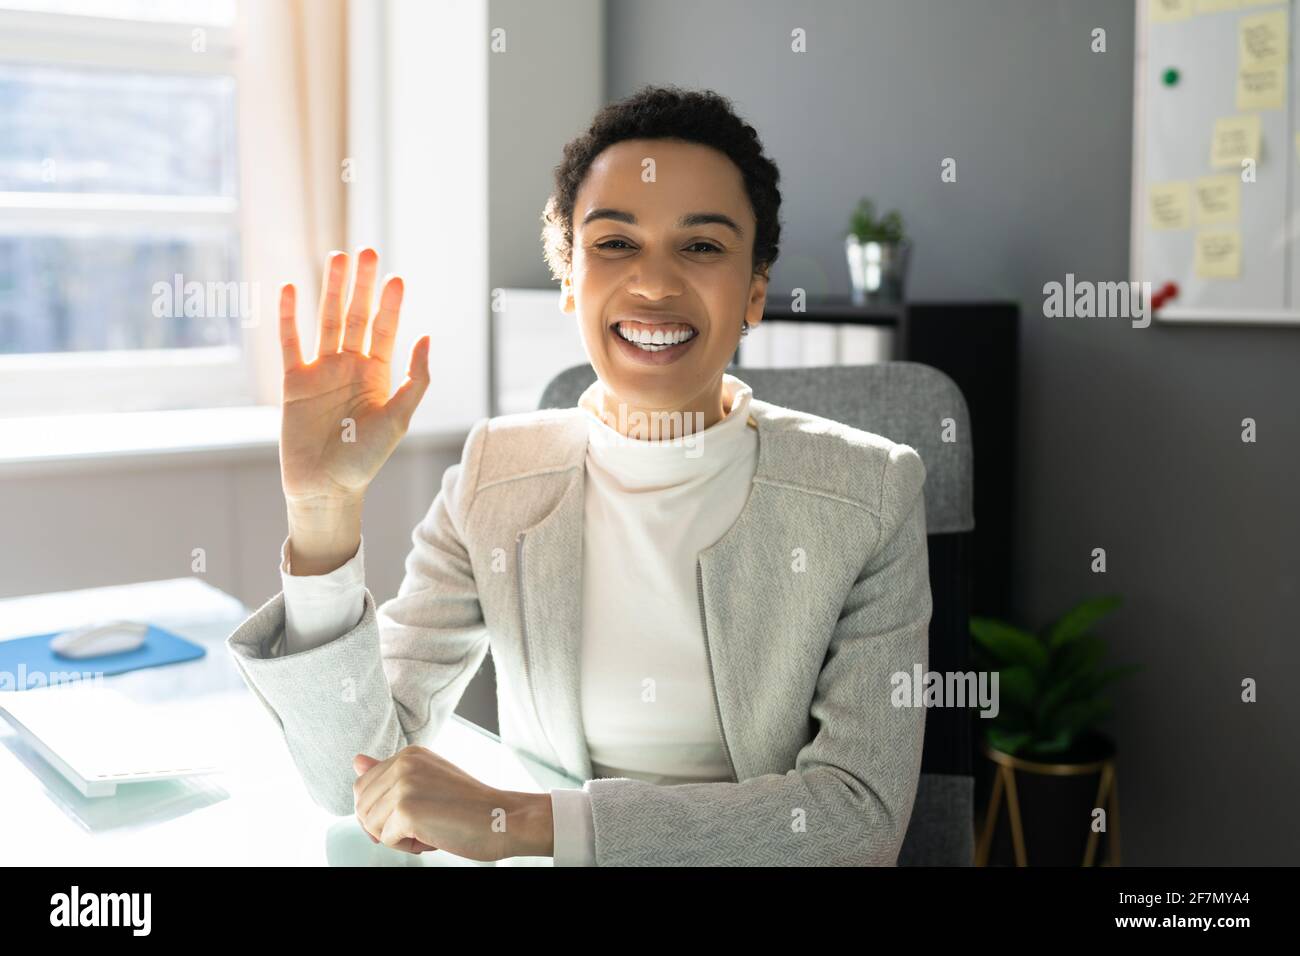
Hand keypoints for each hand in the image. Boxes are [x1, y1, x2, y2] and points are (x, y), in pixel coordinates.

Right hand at [278, 248, 430, 507]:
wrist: (326, 488)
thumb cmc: (366, 459)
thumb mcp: (399, 419)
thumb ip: (415, 380)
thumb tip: (426, 337)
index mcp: (378, 375)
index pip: (386, 330)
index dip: (391, 304)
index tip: (396, 276)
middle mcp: (350, 367)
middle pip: (356, 316)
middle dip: (362, 285)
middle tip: (366, 251)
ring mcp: (321, 372)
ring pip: (325, 321)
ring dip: (330, 290)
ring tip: (336, 257)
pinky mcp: (293, 382)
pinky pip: (290, 343)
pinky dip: (289, 316)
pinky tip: (291, 289)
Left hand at [352, 748, 553, 861]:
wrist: (504, 818)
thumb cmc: (469, 806)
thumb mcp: (427, 781)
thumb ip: (389, 772)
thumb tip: (356, 761)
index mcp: (408, 754)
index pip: (363, 786)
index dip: (381, 810)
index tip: (413, 814)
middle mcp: (403, 763)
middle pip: (361, 807)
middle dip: (384, 825)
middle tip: (422, 825)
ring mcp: (404, 785)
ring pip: (370, 825)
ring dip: (397, 837)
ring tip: (429, 829)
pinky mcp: (406, 810)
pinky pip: (386, 841)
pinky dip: (408, 848)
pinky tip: (434, 837)